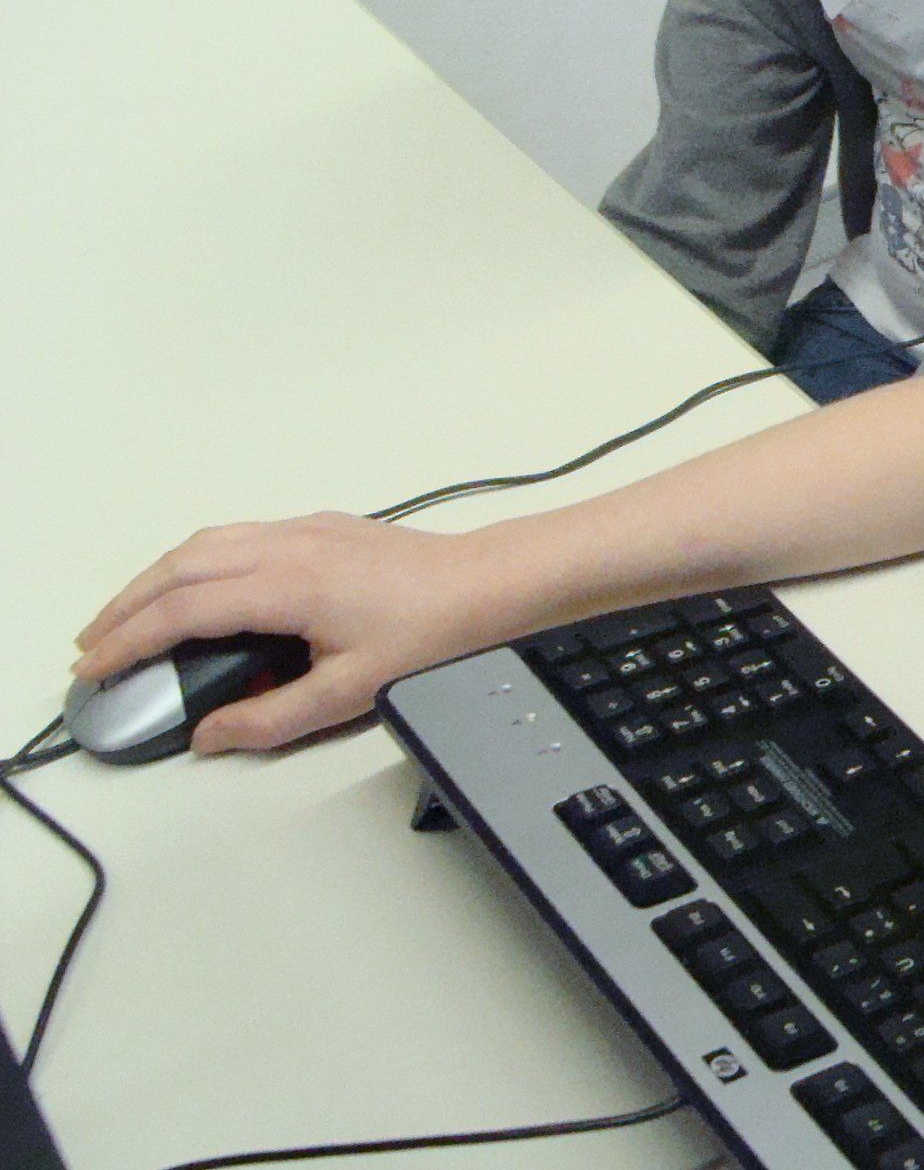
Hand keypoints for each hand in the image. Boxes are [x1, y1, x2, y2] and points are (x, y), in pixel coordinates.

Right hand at [72, 514, 509, 752]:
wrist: (491, 586)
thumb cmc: (434, 634)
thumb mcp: (350, 693)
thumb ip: (271, 718)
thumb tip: (210, 734)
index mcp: (290, 586)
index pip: (183, 611)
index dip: (130, 641)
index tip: (97, 667)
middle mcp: (290, 546)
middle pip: (181, 567)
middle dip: (127, 606)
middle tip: (94, 646)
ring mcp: (306, 530)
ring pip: (207, 543)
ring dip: (157, 578)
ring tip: (129, 618)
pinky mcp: (324, 527)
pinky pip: (240, 535)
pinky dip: (197, 560)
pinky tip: (194, 587)